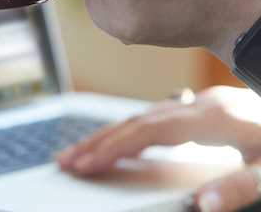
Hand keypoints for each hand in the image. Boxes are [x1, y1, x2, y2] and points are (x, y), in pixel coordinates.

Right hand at [57, 87, 260, 210]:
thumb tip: (198, 205)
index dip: (115, 147)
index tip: (86, 164)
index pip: (151, 132)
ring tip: (82, 152)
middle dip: (100, 141)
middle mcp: (203, 105)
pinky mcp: (207, 109)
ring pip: (145, 116)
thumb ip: (239, 186)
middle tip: (67, 160)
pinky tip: (123, 141)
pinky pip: (158, 117)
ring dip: (111, 134)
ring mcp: (203, 104)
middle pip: (139, 121)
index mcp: (215, 117)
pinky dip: (132, 130)